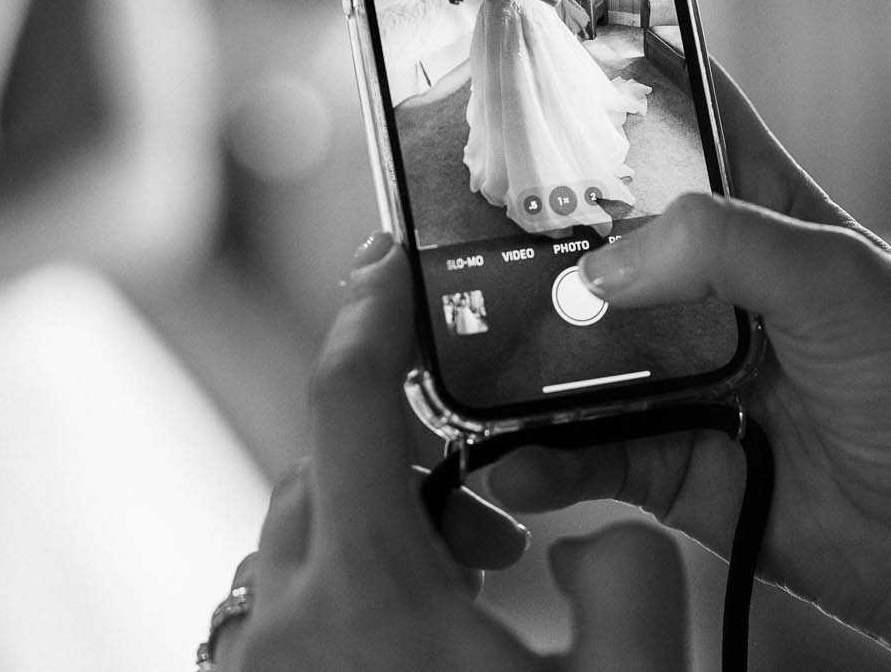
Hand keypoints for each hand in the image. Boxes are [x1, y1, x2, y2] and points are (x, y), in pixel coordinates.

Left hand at [211, 235, 690, 670]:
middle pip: (321, 464)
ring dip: (373, 527)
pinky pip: (283, 599)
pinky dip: (339, 584)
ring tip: (465, 579)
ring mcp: (256, 659)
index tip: (390, 258)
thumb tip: (600, 530)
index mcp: (367, 587)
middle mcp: (285, 613)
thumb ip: (635, 581)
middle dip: (403, 457)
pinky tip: (412, 633)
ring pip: (298, 534)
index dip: (371, 312)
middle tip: (493, 513)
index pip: (345, 397)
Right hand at [488, 64, 890, 670]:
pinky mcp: (658, 458)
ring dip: (515, 345)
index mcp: (758, 215)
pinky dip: (537, 455)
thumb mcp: (838, 279)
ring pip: (569, 344)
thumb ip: (720, 244)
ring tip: (458, 341)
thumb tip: (598, 269)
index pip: (681, 124)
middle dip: (527, 224)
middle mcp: (703, 287)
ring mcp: (673, 372)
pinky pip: (577, 450)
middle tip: (453, 214)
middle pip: (595, 235)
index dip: (620, 81)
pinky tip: (509, 455)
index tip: (542, 47)